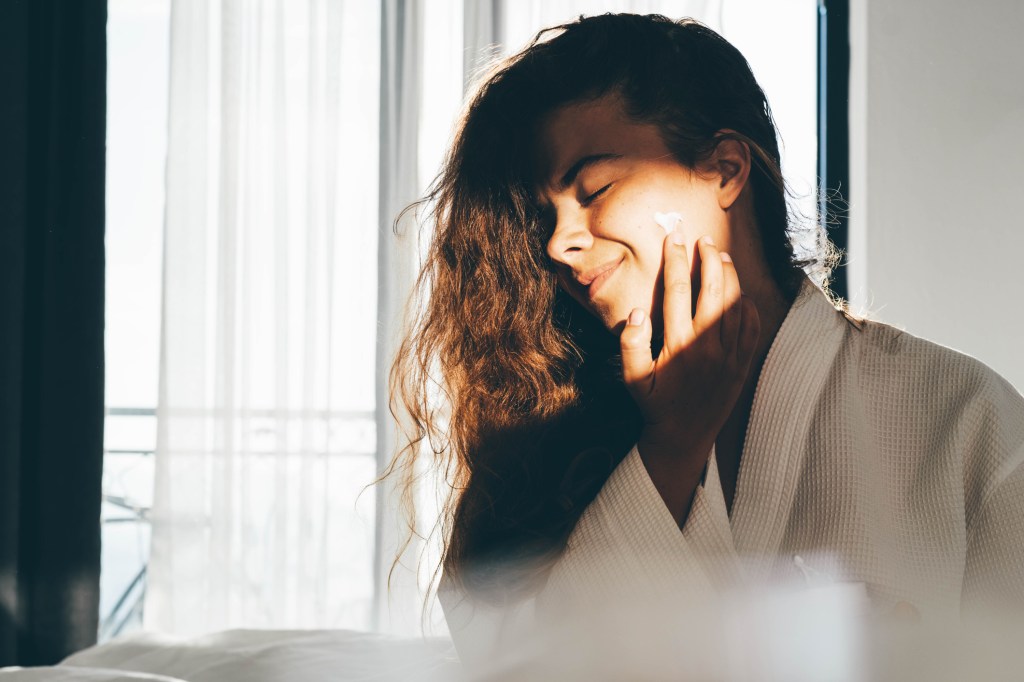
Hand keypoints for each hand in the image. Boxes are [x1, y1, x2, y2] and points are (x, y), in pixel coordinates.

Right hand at [619, 229, 759, 522]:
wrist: (683, 438)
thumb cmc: (654, 406)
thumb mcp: (632, 379)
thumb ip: (630, 344)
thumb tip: (636, 312)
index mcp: (679, 345)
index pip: (678, 291)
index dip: (675, 261)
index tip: (674, 239)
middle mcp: (708, 347)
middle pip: (713, 289)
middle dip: (709, 259)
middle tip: (703, 240)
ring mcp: (730, 356)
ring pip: (736, 304)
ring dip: (730, 277)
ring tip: (721, 257)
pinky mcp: (743, 365)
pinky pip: (752, 327)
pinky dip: (748, 305)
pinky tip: (740, 293)